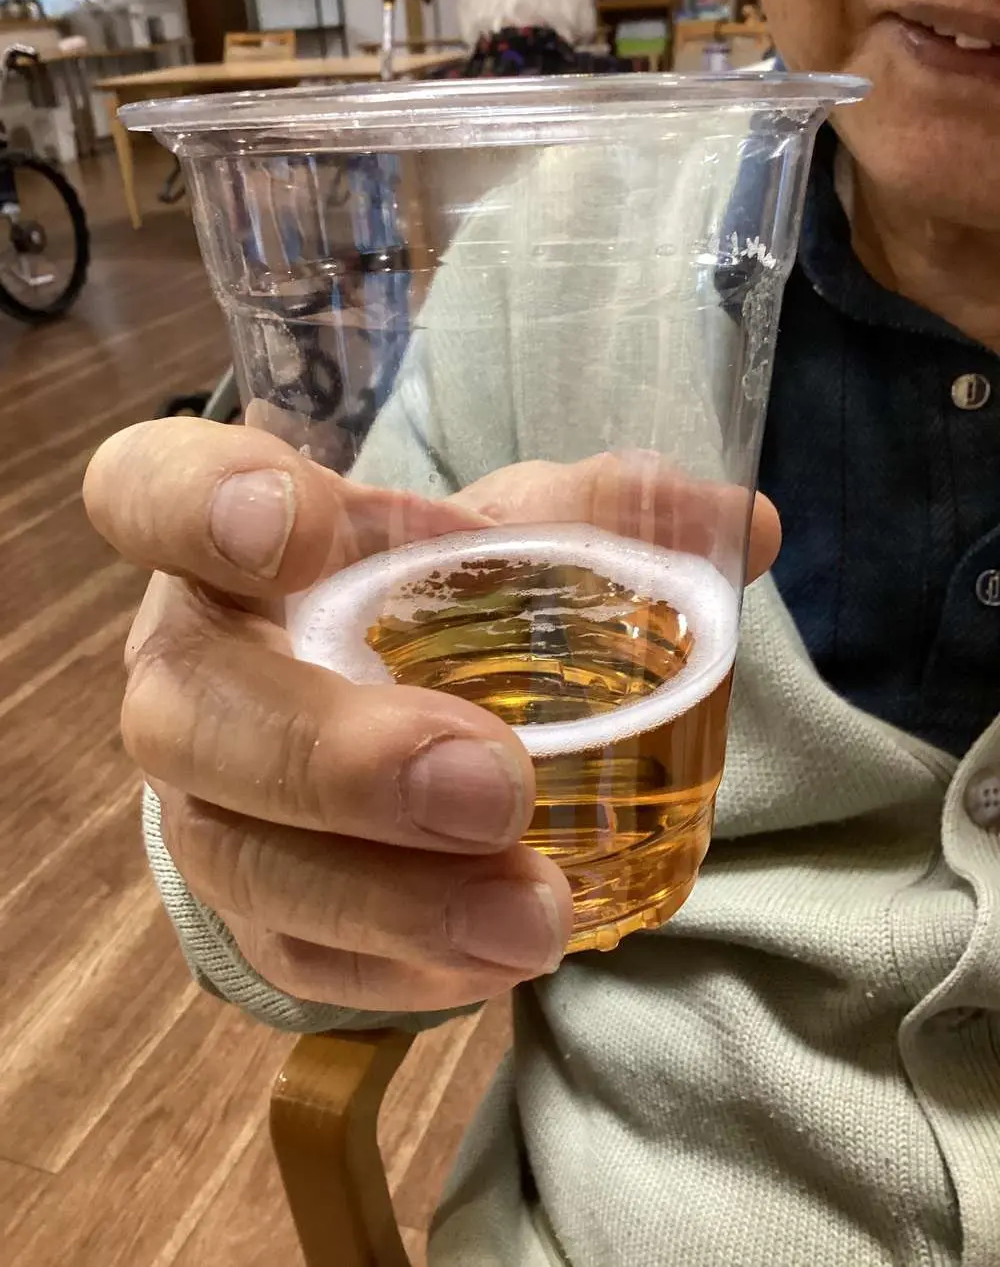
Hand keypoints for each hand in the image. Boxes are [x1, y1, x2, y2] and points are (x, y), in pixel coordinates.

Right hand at [85, 422, 778, 1012]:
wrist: (362, 716)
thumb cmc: (417, 597)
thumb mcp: (499, 535)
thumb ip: (602, 519)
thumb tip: (743, 528)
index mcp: (229, 545)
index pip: (148, 493)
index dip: (199, 506)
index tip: (301, 530)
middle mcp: (193, 674)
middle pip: (192, 716)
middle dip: (333, 756)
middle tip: (489, 783)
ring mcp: (211, 805)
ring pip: (244, 862)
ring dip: (386, 898)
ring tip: (531, 917)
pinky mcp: (255, 910)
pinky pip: (299, 956)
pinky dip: (398, 968)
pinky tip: (496, 965)